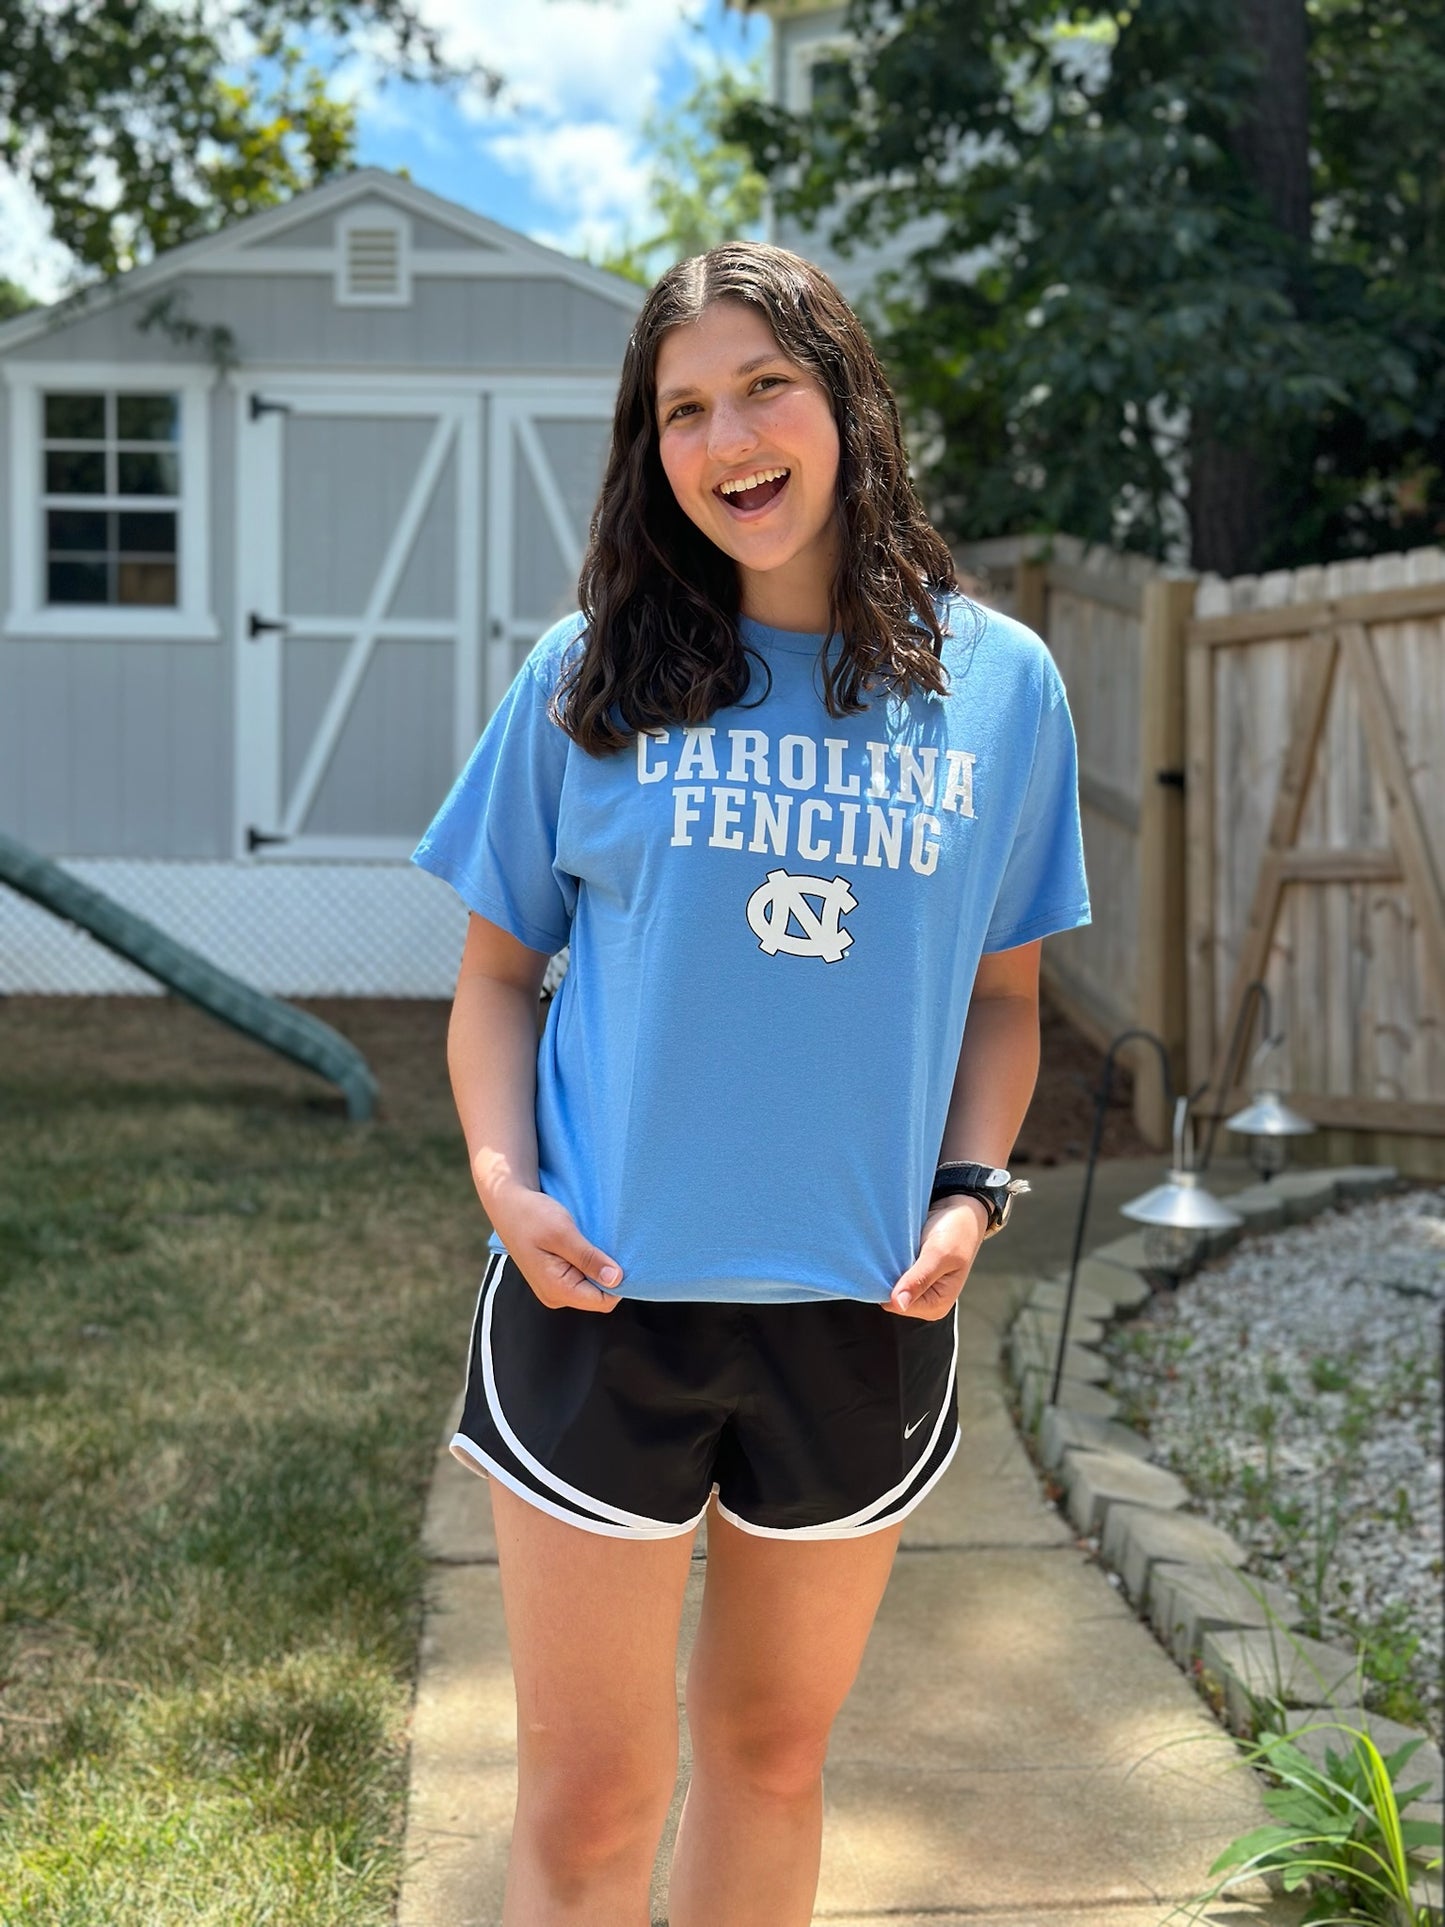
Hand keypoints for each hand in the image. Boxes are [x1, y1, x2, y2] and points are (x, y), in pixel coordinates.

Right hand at [484, 1181, 624, 1312]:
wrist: (507, 1203)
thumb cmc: (532, 1215)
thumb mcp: (563, 1233)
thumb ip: (589, 1258)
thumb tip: (616, 1279)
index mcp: (556, 1290)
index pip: (603, 1301)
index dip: (619, 1282)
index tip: (623, 1256)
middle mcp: (555, 1296)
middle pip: (598, 1295)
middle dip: (608, 1274)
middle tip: (609, 1244)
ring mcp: (553, 1288)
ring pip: (590, 1286)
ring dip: (598, 1266)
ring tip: (595, 1242)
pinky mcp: (553, 1276)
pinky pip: (581, 1277)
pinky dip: (589, 1263)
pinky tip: (586, 1244)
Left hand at [886, 1194, 988, 1319]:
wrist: (960, 1211)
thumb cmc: (957, 1232)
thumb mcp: (939, 1255)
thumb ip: (919, 1279)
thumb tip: (899, 1303)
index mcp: (936, 1305)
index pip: (896, 1305)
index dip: (888, 1286)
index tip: (892, 1261)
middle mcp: (926, 1302)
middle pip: (890, 1296)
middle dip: (887, 1276)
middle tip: (898, 1252)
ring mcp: (918, 1288)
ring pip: (888, 1283)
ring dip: (887, 1267)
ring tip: (899, 1249)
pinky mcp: (911, 1274)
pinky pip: (891, 1271)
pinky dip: (889, 1260)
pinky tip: (897, 1249)